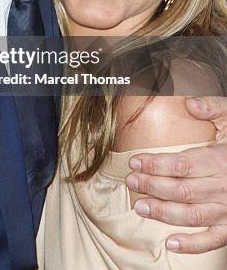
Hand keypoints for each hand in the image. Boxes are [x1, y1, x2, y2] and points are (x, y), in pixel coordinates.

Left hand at [125, 96, 226, 253]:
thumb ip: (212, 107)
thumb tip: (189, 103)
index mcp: (219, 160)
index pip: (181, 164)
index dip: (155, 164)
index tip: (134, 161)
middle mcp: (223, 188)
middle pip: (181, 190)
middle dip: (151, 186)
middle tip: (130, 181)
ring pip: (191, 215)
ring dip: (162, 213)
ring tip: (139, 207)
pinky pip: (212, 240)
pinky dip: (192, 245)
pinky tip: (170, 243)